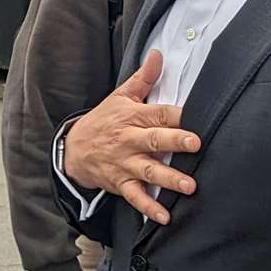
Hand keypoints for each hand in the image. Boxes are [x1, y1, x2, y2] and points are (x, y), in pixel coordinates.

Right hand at [64, 50, 200, 224]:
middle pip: (155, 140)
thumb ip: (143, 78)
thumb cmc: (103, 120)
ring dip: (169, 179)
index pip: (158, 114)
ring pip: (148, 171)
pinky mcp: (120, 183)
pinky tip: (165, 217)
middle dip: (175, 142)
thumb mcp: (120, 96)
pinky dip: (149, 208)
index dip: (177, 115)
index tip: (197, 115)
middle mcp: (129, 140)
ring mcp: (124, 164)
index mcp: (132, 117)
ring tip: (189, 186)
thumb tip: (158, 54)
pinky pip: (135, 197)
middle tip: (195, 145)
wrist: (73, 149)